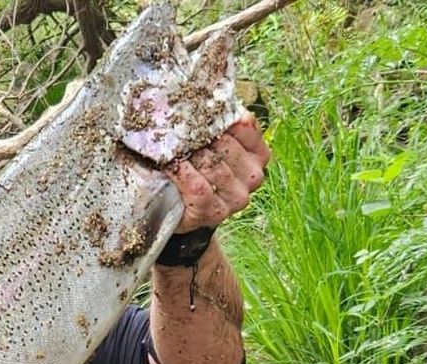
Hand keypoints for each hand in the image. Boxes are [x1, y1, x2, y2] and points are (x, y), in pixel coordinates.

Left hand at [169, 114, 269, 233]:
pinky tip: (171, 166)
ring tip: (169, 146)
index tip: (196, 109)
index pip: (245, 126)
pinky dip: (183, 175)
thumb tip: (208, 87)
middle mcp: (253, 176)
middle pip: (226, 146)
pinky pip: (199, 188)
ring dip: (188, 155)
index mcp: (258, 153)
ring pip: (213, 167)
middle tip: (175, 127)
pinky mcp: (215, 213)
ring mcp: (236, 198)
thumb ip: (215, 119)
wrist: (178, 205)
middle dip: (198, 136)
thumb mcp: (208, 139)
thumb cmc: (194, 165)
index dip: (218, 117)